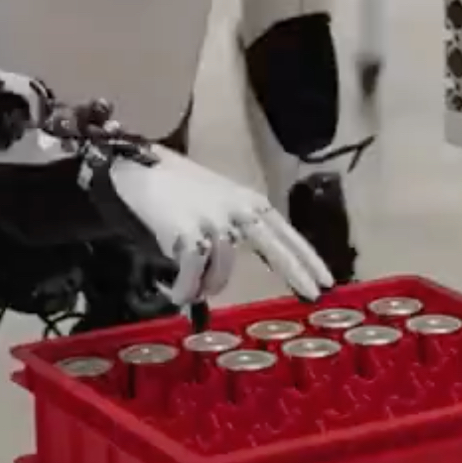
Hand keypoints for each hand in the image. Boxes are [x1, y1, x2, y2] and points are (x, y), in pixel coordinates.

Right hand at [96, 150, 332, 305]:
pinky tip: (174, 292)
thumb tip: (225, 274)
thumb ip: (229, 230)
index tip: (325, 280)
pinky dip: (182, 289)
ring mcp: (213, 221)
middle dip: (296, 272)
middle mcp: (236, 210)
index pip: (284, 231)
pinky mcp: (187, 234)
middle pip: (275, 246)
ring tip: (185, 289)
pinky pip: (191, 276)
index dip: (306, 257)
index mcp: (246, 201)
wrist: (135, 167)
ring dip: (202, 288)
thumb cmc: (174, 187)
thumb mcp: (214, 201)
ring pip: (220, 274)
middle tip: (313, 295)